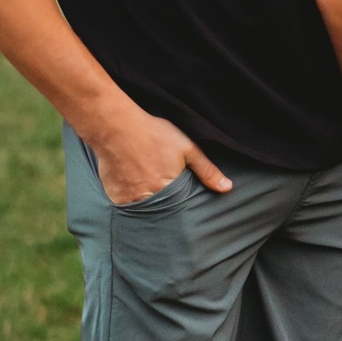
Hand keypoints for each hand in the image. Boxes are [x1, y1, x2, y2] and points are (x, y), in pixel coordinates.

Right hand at [87, 110, 232, 204]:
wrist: (117, 127)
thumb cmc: (154, 134)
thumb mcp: (187, 149)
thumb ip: (207, 171)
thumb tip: (227, 188)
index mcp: (169, 190)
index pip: (181, 209)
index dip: (183, 206)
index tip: (184, 203)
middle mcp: (148, 200)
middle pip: (162, 212)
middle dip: (166, 208)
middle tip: (165, 195)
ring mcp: (129, 201)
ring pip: (144, 212)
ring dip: (149, 206)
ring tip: (149, 189)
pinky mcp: (114, 198)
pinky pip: (126, 207)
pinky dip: (132, 201)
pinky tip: (134, 187)